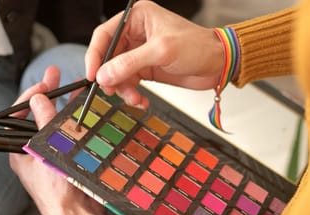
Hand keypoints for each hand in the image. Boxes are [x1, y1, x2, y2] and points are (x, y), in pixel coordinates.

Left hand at [9, 66, 104, 214]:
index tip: (44, 85)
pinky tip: (85, 109)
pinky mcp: (68, 160)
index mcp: (20, 151)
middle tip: (55, 75)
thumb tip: (38, 99)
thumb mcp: (48, 152)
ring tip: (73, 86)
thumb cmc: (57, 191)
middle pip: (37, 116)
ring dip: (63, 104)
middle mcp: (33, 152)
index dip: (30, 96)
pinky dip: (76, 120)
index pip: (17, 116)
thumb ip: (44, 123)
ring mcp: (51, 156)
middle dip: (47, 94)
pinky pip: (69, 134)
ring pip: (55, 123)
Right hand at [85, 0, 224, 106]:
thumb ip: (129, 63)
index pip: (105, 35)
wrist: (217, 64)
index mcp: (137, 18)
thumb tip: (104, 75)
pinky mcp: (145, 69)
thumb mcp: (161, 52)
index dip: (95, 55)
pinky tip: (140, 100)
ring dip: (123, 89)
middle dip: (110, 76)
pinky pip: (128, 84)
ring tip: (134, 98)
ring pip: (117, 74)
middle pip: (108, 57)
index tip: (92, 74)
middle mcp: (135, 34)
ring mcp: (139, 53)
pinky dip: (131, 94)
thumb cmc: (197, 46)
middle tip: (111, 90)